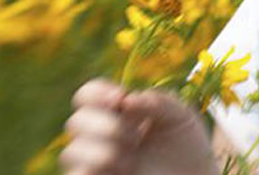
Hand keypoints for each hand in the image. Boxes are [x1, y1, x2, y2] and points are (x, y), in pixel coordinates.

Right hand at [61, 78, 218, 174]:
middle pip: (75, 122)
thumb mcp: (182, 117)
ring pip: (70, 153)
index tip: (120, 98)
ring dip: (103, 152)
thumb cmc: (188, 149)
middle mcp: (100, 138)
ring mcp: (96, 165)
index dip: (96, 92)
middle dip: (107, 125)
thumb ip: (159, 102)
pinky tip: (123, 170)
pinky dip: (94, 170)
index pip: (87, 95)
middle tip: (136, 136)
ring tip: (132, 160)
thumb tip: (127, 100)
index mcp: (116, 114)